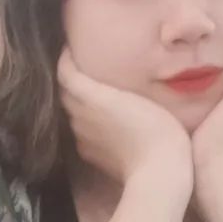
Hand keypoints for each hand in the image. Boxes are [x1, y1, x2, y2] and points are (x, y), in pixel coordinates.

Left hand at [58, 48, 192, 194]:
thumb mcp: (141, 97)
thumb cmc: (157, 129)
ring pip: (71, 112)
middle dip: (70, 78)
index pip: (65, 73)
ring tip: (93, 92)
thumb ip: (115, 86)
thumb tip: (101, 77)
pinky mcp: (89, 155)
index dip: (65, 58)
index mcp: (90, 97)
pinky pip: (80, 131)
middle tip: (83, 67)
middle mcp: (79, 116)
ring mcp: (82, 137)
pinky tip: (101, 121)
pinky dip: (85, 121)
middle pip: (65, 92)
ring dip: (77, 101)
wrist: (157, 174)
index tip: (72, 47)